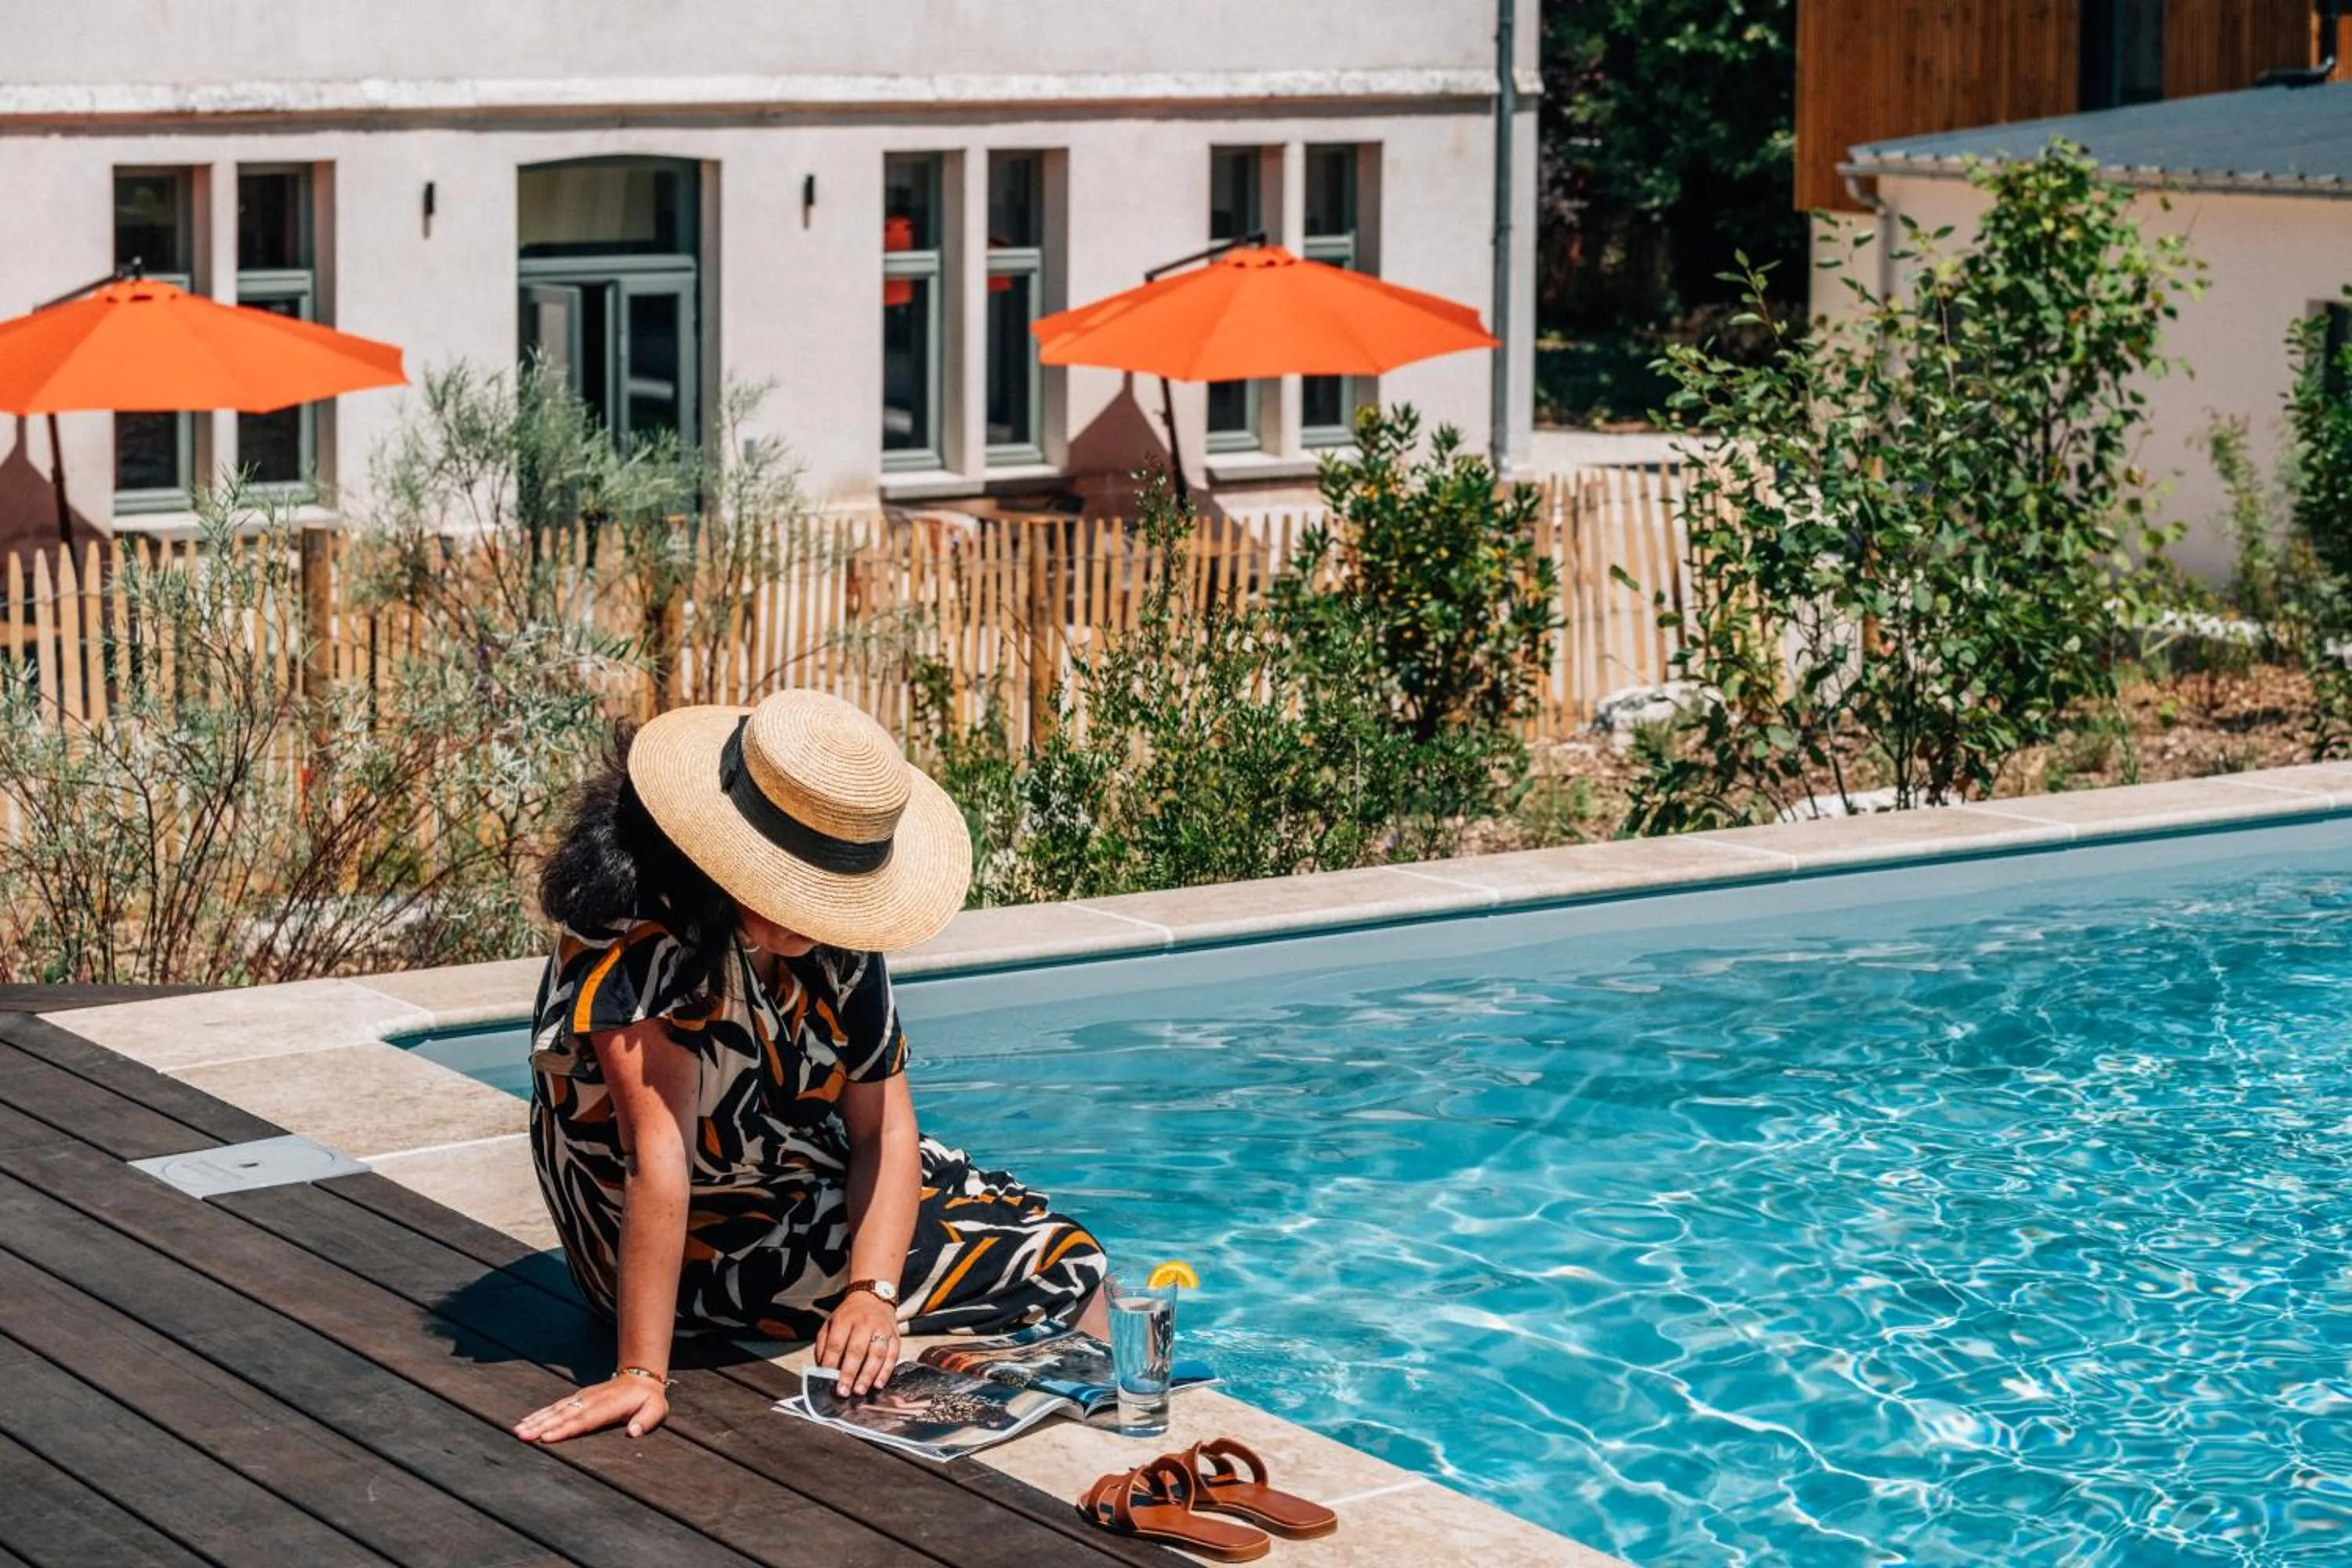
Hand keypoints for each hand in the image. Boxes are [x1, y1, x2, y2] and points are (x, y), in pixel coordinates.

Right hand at [512, 1373, 670, 1444]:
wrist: (641, 1377)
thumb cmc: (648, 1399)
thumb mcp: (656, 1410)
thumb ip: (646, 1420)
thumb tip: (634, 1432)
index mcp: (608, 1407)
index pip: (583, 1420)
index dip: (565, 1429)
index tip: (546, 1438)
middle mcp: (590, 1401)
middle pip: (563, 1415)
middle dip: (541, 1426)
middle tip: (521, 1436)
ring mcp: (582, 1398)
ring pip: (556, 1410)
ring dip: (536, 1420)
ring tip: (518, 1431)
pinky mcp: (577, 1398)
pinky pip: (556, 1407)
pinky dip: (540, 1414)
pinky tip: (526, 1421)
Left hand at [814, 1287, 902, 1395]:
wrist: (874, 1296)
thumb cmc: (849, 1316)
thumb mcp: (830, 1324)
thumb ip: (823, 1346)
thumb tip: (823, 1370)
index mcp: (845, 1319)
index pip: (836, 1344)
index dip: (831, 1363)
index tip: (827, 1380)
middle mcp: (865, 1323)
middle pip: (857, 1350)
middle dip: (849, 1373)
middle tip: (843, 1391)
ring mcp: (882, 1329)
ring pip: (876, 1354)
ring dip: (868, 1375)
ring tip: (859, 1391)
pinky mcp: (895, 1336)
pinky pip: (893, 1355)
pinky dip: (886, 1371)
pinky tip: (878, 1384)